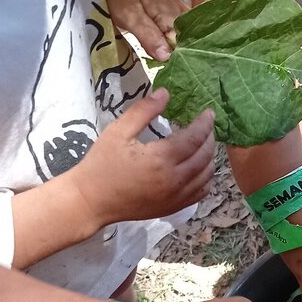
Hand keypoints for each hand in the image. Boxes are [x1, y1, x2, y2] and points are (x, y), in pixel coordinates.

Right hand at [70, 90, 214, 226]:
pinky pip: (201, 192)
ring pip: (207, 175)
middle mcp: (174, 180)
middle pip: (205, 156)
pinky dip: (206, 178)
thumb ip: (143, 111)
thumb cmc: (101, 164)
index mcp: (161, 159)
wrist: (90, 201)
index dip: (205, 123)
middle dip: (209, 138)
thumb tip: (165, 93)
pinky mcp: (174, 207)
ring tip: (204, 143)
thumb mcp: (118, 131)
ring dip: (210, 157)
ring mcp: (176, 197)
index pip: (194, 138)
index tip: (209, 112)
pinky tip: (200, 168)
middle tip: (207, 125)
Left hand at [106, 0, 188, 60]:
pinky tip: (171, 50)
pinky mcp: (182, 14)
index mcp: (174, 17)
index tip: (168, 71)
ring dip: (180, 52)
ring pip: (188, 39)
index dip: (177, 61)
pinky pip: (185, 32)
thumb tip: (166, 57)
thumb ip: (149, 37)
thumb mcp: (131, 18)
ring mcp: (185, 14)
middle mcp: (185, 15)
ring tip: (170, 61)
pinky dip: (179, 43)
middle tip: (168, 68)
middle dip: (180, 58)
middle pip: (189, 44)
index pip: (184, 47)